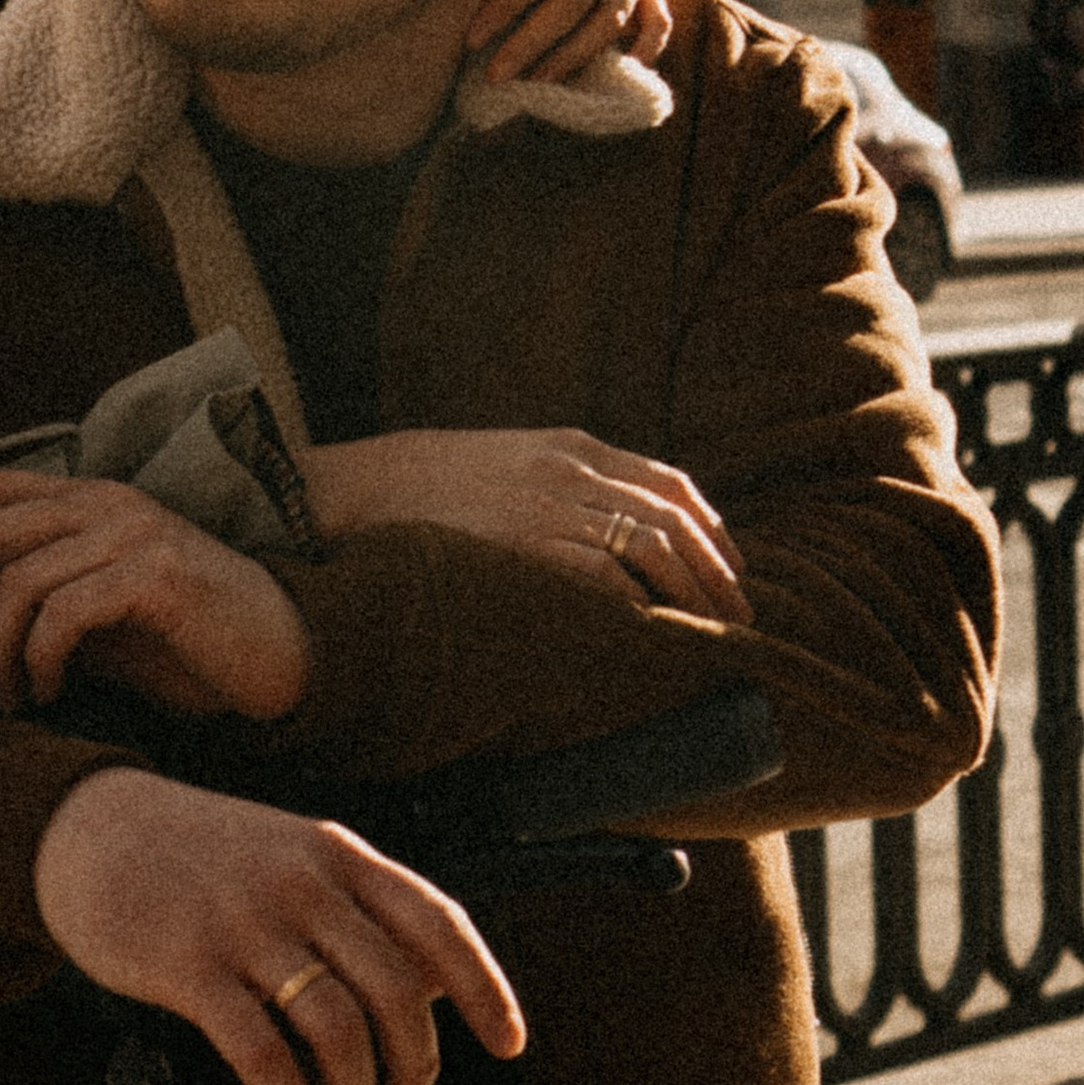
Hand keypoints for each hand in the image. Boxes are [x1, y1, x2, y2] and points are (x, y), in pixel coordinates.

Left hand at [0, 472, 312, 716]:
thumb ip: (40, 595)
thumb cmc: (184, 640)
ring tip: (13, 695)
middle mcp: (106, 503)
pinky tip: (51, 690)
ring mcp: (133, 534)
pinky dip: (40, 659)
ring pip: (17, 581)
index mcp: (86, 499)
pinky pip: (62, 615)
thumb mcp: (98, 610)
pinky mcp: (156, 577)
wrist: (281, 656)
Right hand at [32, 767, 525, 1084]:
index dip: (485, 988)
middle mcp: (301, 884)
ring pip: (335, 1026)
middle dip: (416, 1062)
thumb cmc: (205, 857)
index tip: (510, 1044)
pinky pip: (260, 1050)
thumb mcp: (293, 857)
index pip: (438, 922)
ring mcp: (244, 923)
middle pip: (395, 990)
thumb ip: (361, 911)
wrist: (91, 829)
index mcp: (337, 854)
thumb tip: (438, 992)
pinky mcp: (188, 966)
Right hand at [297, 427, 751, 625]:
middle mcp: (571, 471)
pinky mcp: (528, 547)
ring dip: (695, 597)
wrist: (344, 494)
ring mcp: (551, 508)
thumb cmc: (413, 489)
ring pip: (656, 550)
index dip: (712, 531)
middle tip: (739, 618)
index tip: (729, 569)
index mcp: (567, 447)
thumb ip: (550, 486)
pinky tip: (658, 635)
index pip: (669, 484)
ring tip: (712, 637)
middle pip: (676, 521)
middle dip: (718, 574)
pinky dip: (644, 606)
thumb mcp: (496, 464)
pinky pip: (610, 577)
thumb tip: (594, 530)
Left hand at [467, 0, 671, 87]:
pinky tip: (608, 80)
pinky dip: (640, 53)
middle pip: (576, 0)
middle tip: (496, 74)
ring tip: (534, 82)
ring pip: (609, 20)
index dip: (507, 6)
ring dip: (572, 57)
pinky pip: (656, 25)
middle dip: (532, 41)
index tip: (472, 38)